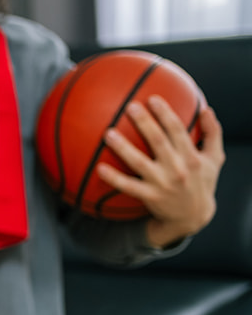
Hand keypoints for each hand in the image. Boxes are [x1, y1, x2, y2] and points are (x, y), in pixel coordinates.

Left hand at [97, 95, 224, 247]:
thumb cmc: (201, 181)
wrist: (193, 216)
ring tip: (108, 133)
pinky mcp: (149, 197)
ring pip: (139, 163)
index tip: (153, 99)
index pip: (178, 130)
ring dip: (123, 148)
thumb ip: (212, 133)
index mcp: (192, 157)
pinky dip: (114, 178)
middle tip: (130, 106)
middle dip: (144, 123)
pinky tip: (99, 168)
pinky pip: (128, 187)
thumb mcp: (214, 159)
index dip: (165, 114)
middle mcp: (178, 169)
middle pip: (158, 142)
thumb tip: (207, 108)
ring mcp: (162, 184)